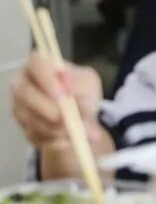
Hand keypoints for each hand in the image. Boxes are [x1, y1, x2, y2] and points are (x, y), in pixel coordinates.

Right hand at [10, 54, 111, 178]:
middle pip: (25, 93)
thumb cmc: (82, 91)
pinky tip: (70, 138)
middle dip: (46, 109)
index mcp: (39, 64)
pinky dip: (55, 140)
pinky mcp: (23, 127)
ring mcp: (19, 106)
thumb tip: (70, 92)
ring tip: (77, 130)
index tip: (63, 96)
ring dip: (54, 127)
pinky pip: (35, 135)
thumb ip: (80, 86)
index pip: (36, 64)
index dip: (47, 80)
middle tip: (66, 119)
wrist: (81, 115)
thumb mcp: (89, 83)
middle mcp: (22, 83)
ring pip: (29, 118)